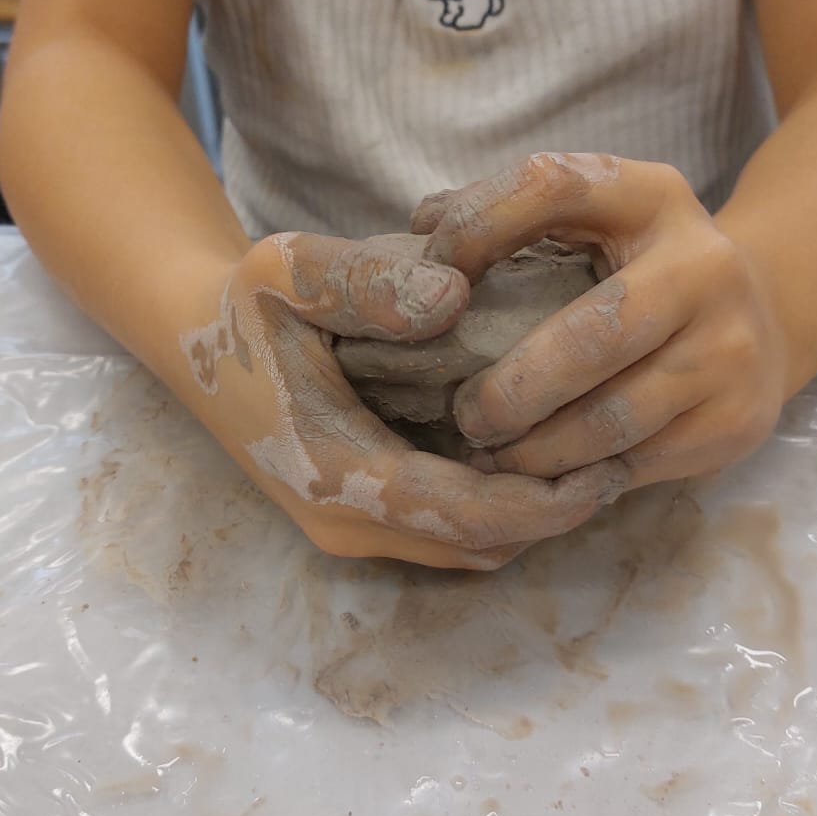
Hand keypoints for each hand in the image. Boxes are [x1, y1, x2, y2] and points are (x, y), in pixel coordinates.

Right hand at [179, 230, 627, 569]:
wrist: (195, 343)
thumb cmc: (247, 307)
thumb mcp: (289, 270)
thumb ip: (364, 279)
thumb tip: (450, 297)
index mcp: (336, 473)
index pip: (465, 514)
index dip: (546, 500)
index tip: (613, 462)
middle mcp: (347, 522)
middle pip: (477, 543)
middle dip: (552, 512)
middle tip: (621, 456)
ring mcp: (351, 528)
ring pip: (467, 545)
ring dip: (528, 513)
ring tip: (592, 455)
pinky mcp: (360, 520)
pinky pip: (448, 532)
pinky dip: (498, 507)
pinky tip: (534, 453)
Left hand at [413, 153, 787, 486]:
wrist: (762, 321)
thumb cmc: (638, 272)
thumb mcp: (591, 224)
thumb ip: (509, 221)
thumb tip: (418, 229)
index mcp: (652, 197)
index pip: (554, 185)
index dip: (479, 227)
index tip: (431, 279)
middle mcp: (705, 265)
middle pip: (593, 334)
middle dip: (513, 387)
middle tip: (467, 417)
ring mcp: (730, 347)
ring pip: (613, 418)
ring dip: (538, 450)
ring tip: (492, 457)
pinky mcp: (738, 418)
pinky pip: (639, 463)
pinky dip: (579, 478)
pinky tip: (544, 478)